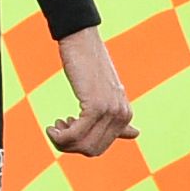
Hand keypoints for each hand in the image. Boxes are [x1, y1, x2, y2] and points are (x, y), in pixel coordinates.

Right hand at [45, 28, 136, 158]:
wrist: (81, 40)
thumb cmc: (88, 64)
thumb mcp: (106, 93)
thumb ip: (118, 116)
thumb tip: (136, 134)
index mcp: (125, 115)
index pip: (101, 147)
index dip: (79, 144)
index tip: (67, 127)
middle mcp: (122, 115)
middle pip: (92, 150)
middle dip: (69, 146)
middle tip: (58, 129)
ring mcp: (110, 111)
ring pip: (83, 146)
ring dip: (62, 142)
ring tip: (54, 126)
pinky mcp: (95, 106)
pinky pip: (76, 134)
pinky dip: (60, 136)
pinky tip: (53, 126)